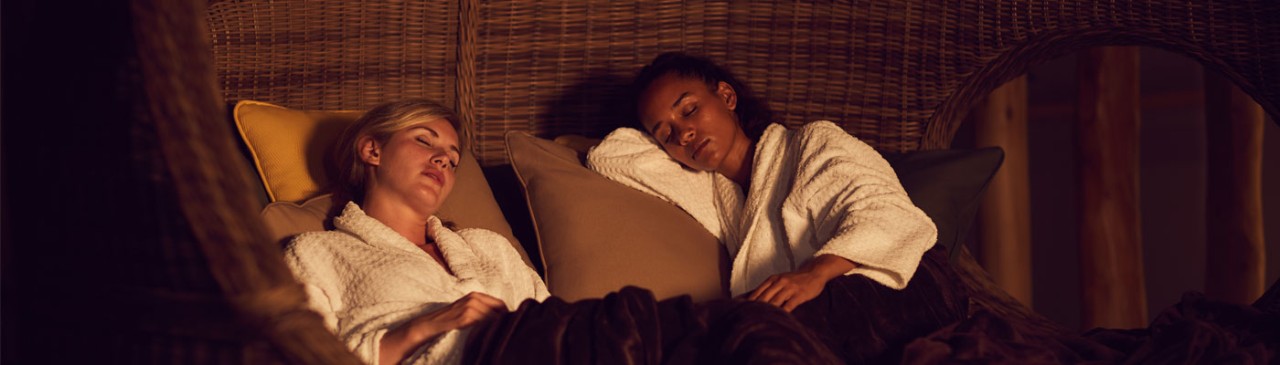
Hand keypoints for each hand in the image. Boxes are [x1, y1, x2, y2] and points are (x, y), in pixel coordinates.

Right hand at [380, 292, 506, 364]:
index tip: (509, 325)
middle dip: (504, 322)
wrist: (429, 325)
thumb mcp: (468, 310)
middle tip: (506, 333)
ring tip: (497, 337)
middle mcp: (474, 298)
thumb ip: (483, 311)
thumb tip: (503, 318)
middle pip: (499, 310)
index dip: (507, 315)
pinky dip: (486, 330)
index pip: (501, 303)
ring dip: (496, 328)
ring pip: (492, 318)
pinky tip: (486, 337)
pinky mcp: (465, 317)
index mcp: (476, 295)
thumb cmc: (450, 320)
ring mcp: (469, 306)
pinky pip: (482, 324)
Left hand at [746, 255, 855, 311]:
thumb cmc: (795, 279)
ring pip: (775, 302)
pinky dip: (783, 313)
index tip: (742, 311)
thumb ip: (769, 288)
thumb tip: (754, 299)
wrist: (815, 272)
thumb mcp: (781, 280)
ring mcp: (790, 288)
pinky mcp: (799, 294)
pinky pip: (789, 305)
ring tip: (761, 321)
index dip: (750, 302)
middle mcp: (780, 282)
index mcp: (773, 279)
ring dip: (768, 312)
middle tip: (749, 319)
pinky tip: (779, 319)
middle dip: (756, 309)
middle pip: (764, 298)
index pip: (758, 292)